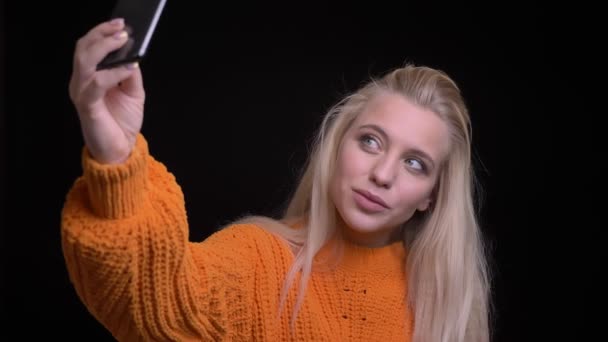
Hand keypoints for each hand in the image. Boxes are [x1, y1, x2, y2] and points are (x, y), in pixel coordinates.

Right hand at [69, 18, 144, 163]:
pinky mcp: (86, 105)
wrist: (120, 150)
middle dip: (102, 35)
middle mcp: (81, 82)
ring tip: (123, 41)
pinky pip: (97, 83)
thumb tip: (133, 53)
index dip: (102, 32)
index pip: (88, 47)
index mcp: (89, 76)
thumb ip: (130, 73)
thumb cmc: (122, 122)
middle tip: (122, 29)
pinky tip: (128, 69)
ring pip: (85, 61)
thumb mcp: (133, 92)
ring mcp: (81, 93)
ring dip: (105, 48)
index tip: (120, 23)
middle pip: (83, 49)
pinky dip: (113, 73)